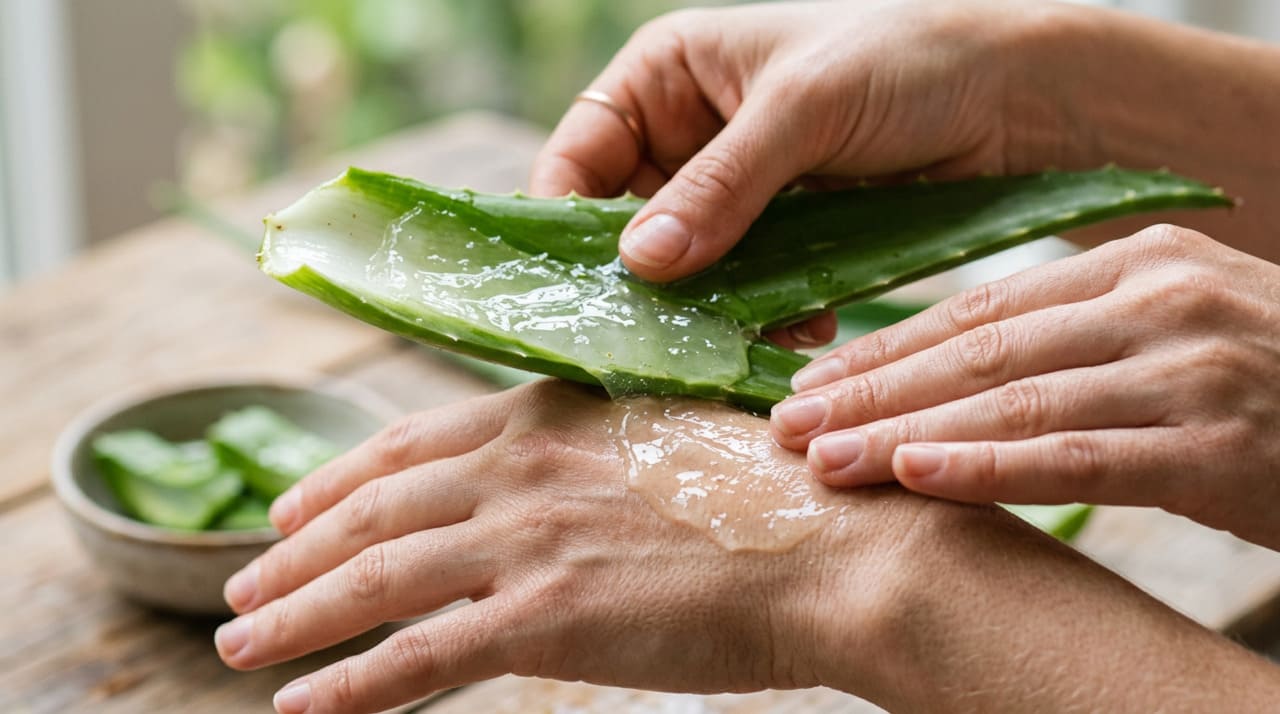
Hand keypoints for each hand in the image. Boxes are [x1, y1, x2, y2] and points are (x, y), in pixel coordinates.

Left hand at [213, 381, 924, 712]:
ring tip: (239, 644)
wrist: (835, 548)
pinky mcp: (542, 618)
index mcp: (548, 416)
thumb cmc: (774, 498)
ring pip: (372, 581)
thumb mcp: (665, 439)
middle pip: (371, 512)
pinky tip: (300, 709)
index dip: (337, 480)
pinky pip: (414, 660)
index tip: (291, 511)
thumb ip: (590, 453)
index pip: (409, 444)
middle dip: (293, 554)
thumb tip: (553, 484)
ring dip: (293, 616)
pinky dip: (347, 687)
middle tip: (243, 584)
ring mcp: (525, 540)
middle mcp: (519, 468)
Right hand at [529, 0, 1061, 347]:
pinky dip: (765, 313)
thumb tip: (639, 261)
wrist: (1018, 95)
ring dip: (713, 306)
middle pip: (626, 223)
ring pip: (688, 266)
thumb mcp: (803, 110)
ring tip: (745, 337)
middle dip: (648, 281)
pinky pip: (746, 286)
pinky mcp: (784, 233)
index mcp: (667, 74)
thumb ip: (719, 185)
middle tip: (660, 338)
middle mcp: (689, 132)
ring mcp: (736, 189)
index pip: (578, 156)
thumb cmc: (906, 59)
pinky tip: (804, 326)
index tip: (576, 292)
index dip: (565, 224)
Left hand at [771, 224, 1279, 549]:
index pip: (979, 308)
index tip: (810, 380)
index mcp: (1135, 264)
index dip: (886, 349)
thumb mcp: (1168, 337)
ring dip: (906, 432)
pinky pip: (1079, 453)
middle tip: (787, 422)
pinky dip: (990, 466)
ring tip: (823, 456)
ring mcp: (1192, 365)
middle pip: (980, 349)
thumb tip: (949, 379)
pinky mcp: (1218, 441)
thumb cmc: (1264, 391)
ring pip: (1014, 399)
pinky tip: (916, 477)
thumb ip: (1070, 342)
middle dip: (874, 390)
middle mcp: (1160, 299)